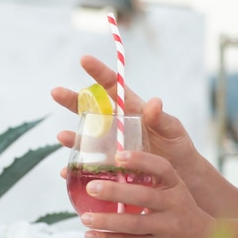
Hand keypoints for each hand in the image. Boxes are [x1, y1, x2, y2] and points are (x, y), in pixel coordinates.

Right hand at [51, 55, 198, 175]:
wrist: (181, 178)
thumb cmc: (177, 148)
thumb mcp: (172, 130)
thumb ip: (162, 118)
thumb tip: (155, 102)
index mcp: (130, 110)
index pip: (113, 86)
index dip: (98, 72)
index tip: (84, 59)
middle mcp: (115, 127)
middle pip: (89, 110)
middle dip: (71, 100)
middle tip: (55, 92)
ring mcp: (109, 147)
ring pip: (84, 139)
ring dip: (71, 138)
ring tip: (62, 137)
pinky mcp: (107, 168)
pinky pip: (87, 168)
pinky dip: (76, 169)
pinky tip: (66, 172)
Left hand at [78, 149, 215, 237]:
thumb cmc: (180, 211)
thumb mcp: (173, 190)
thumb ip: (149, 181)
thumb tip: (109, 166)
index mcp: (176, 185)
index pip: (161, 168)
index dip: (140, 161)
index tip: (118, 156)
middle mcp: (174, 205)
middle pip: (144, 196)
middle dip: (115, 192)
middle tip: (91, 187)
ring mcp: (168, 228)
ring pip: (134, 224)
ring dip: (107, 221)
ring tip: (85, 217)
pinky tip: (91, 235)